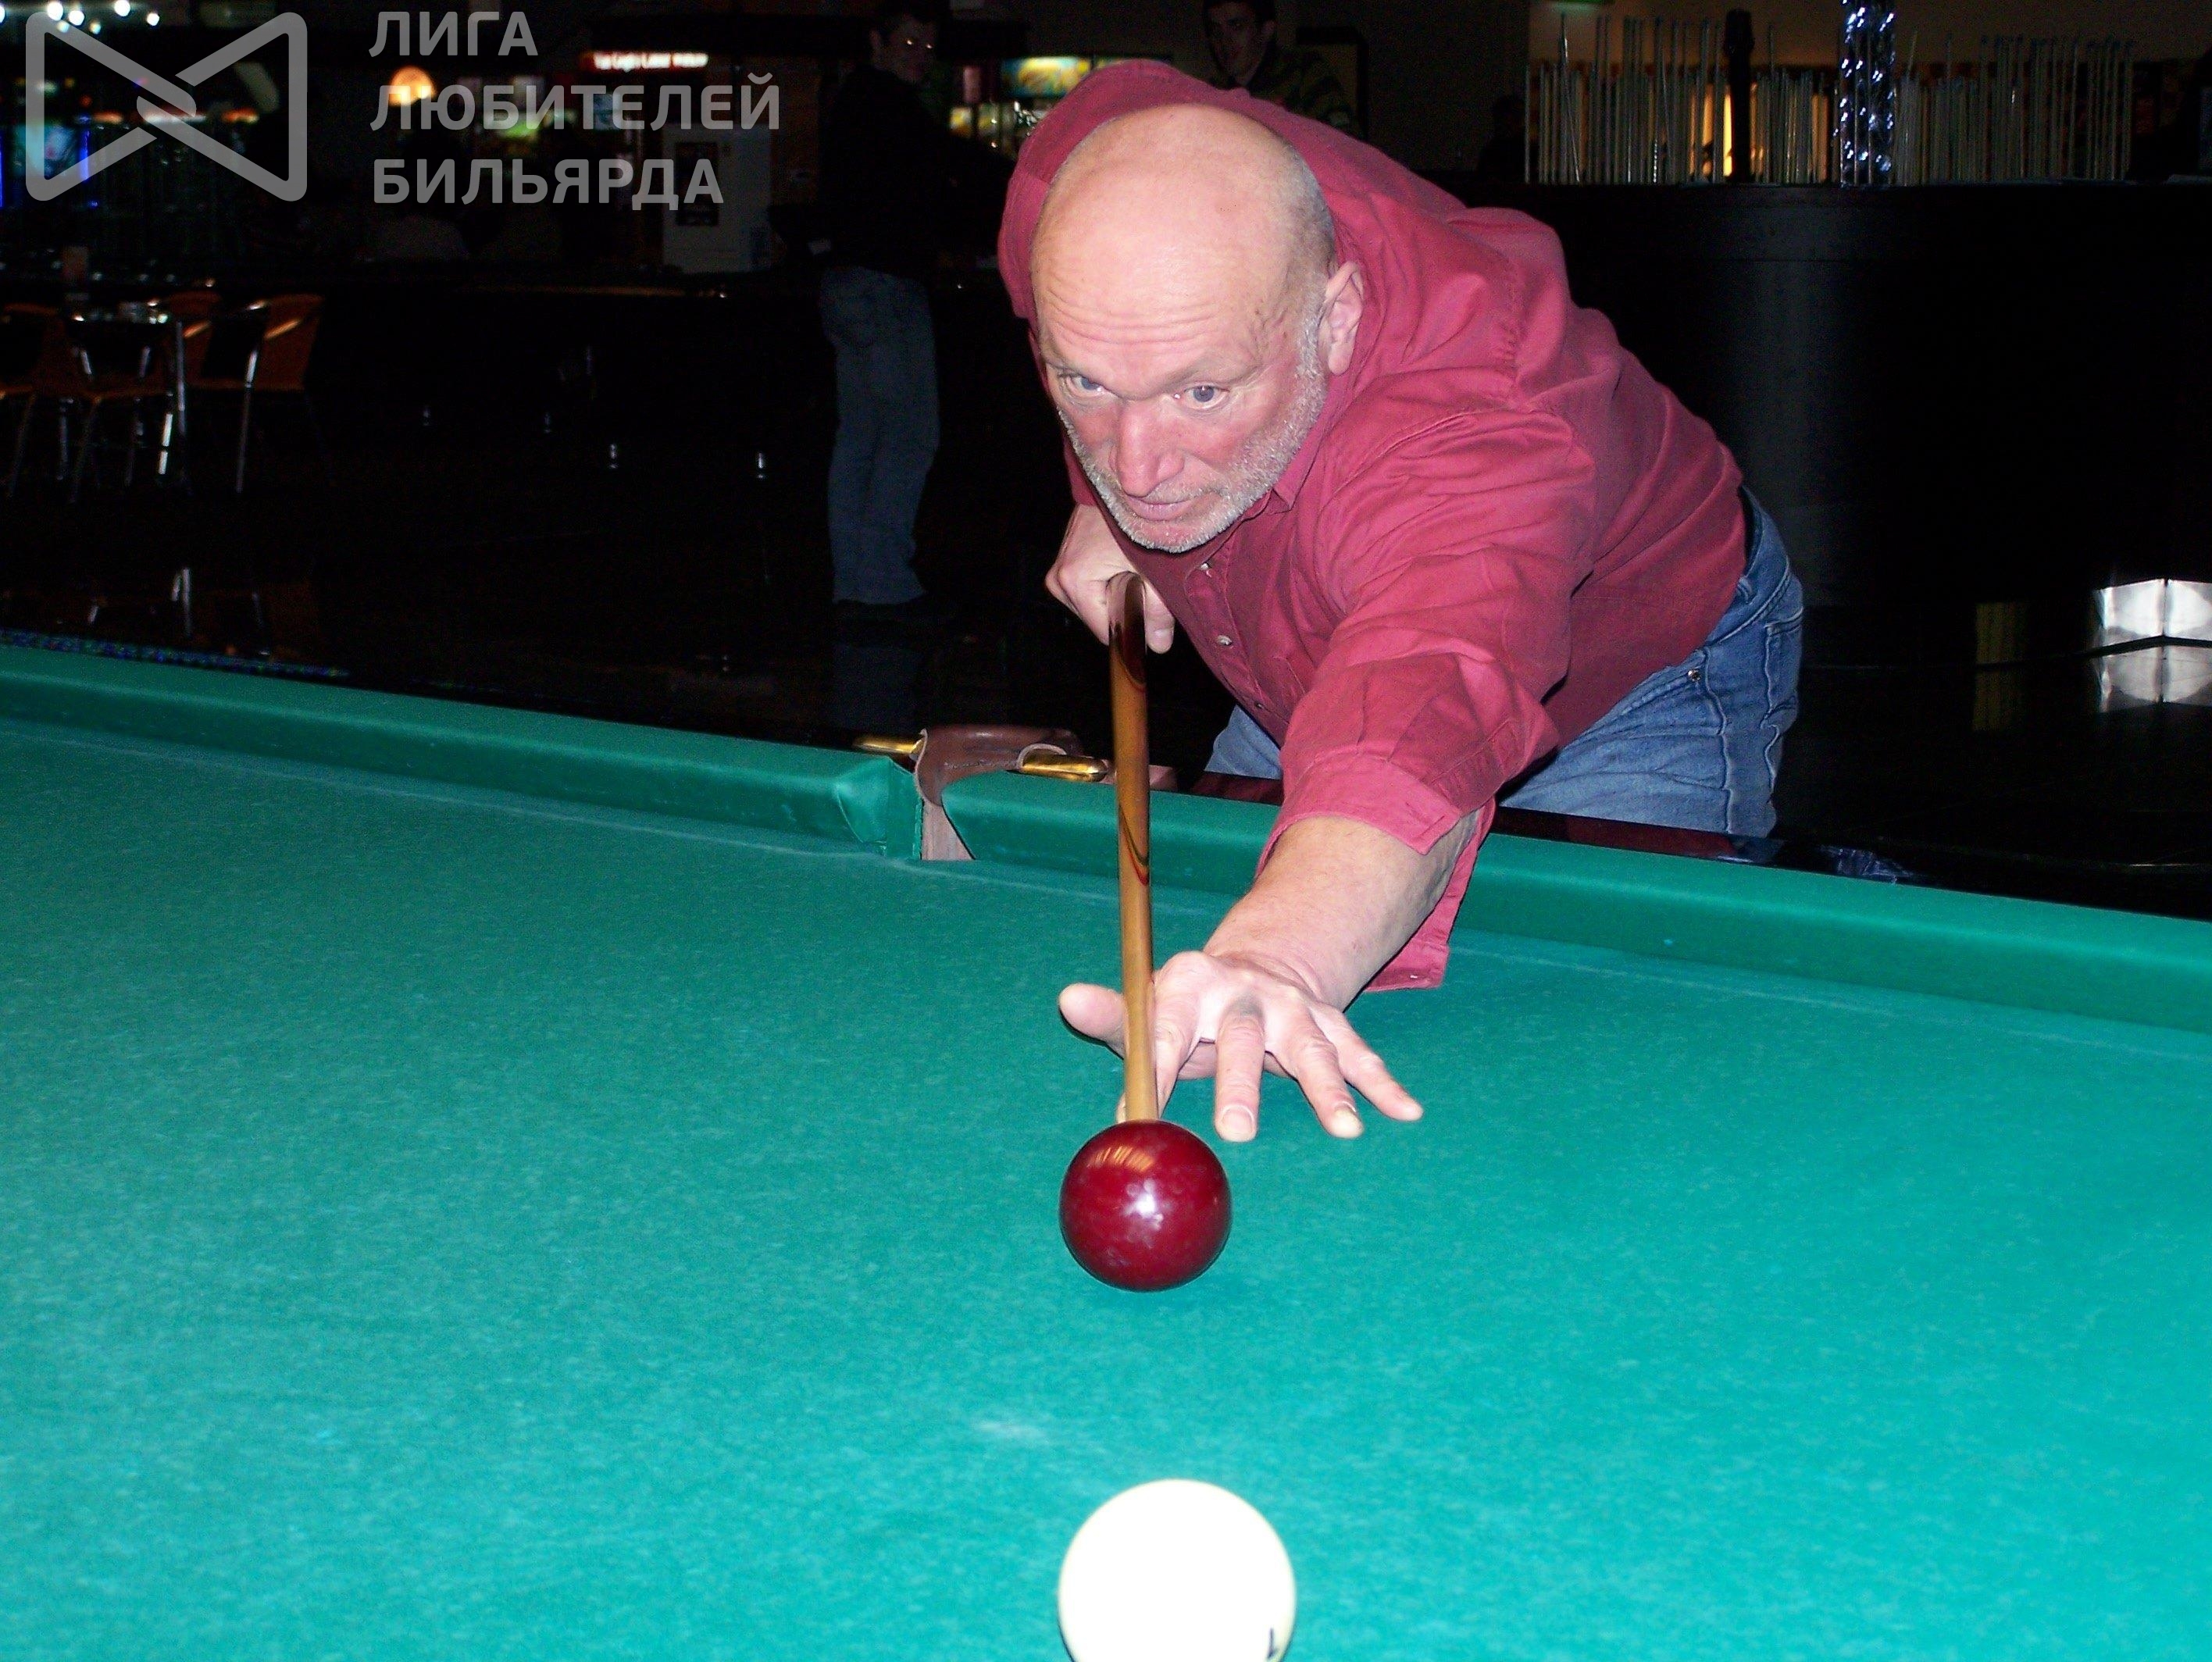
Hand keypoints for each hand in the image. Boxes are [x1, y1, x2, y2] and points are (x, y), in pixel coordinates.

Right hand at [1045, 505, 1176, 651]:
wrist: (1119, 481)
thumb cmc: (1135, 519)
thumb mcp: (1153, 568)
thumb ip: (1158, 610)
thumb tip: (1158, 646)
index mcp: (1074, 581)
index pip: (1105, 630)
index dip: (1132, 628)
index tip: (1153, 616)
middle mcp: (1058, 578)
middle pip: (1098, 618)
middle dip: (1124, 608)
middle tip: (1145, 581)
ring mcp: (1058, 567)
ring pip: (1093, 603)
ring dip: (1116, 595)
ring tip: (1133, 567)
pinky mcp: (1063, 559)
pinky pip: (1089, 587)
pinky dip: (1108, 582)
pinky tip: (1122, 562)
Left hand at [1059, 950, 1422, 1141]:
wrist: (1252, 970)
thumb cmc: (1187, 1008)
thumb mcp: (1148, 1007)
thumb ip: (1113, 1015)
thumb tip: (1067, 999)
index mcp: (1188, 985)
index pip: (1165, 1031)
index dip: (1150, 1073)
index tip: (1136, 1117)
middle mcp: (1245, 991)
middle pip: (1243, 1038)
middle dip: (1241, 1085)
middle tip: (1236, 1133)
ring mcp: (1293, 1006)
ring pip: (1312, 1047)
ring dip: (1329, 1089)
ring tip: (1343, 1131)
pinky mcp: (1329, 1021)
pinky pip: (1360, 1054)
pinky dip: (1383, 1084)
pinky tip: (1408, 1113)